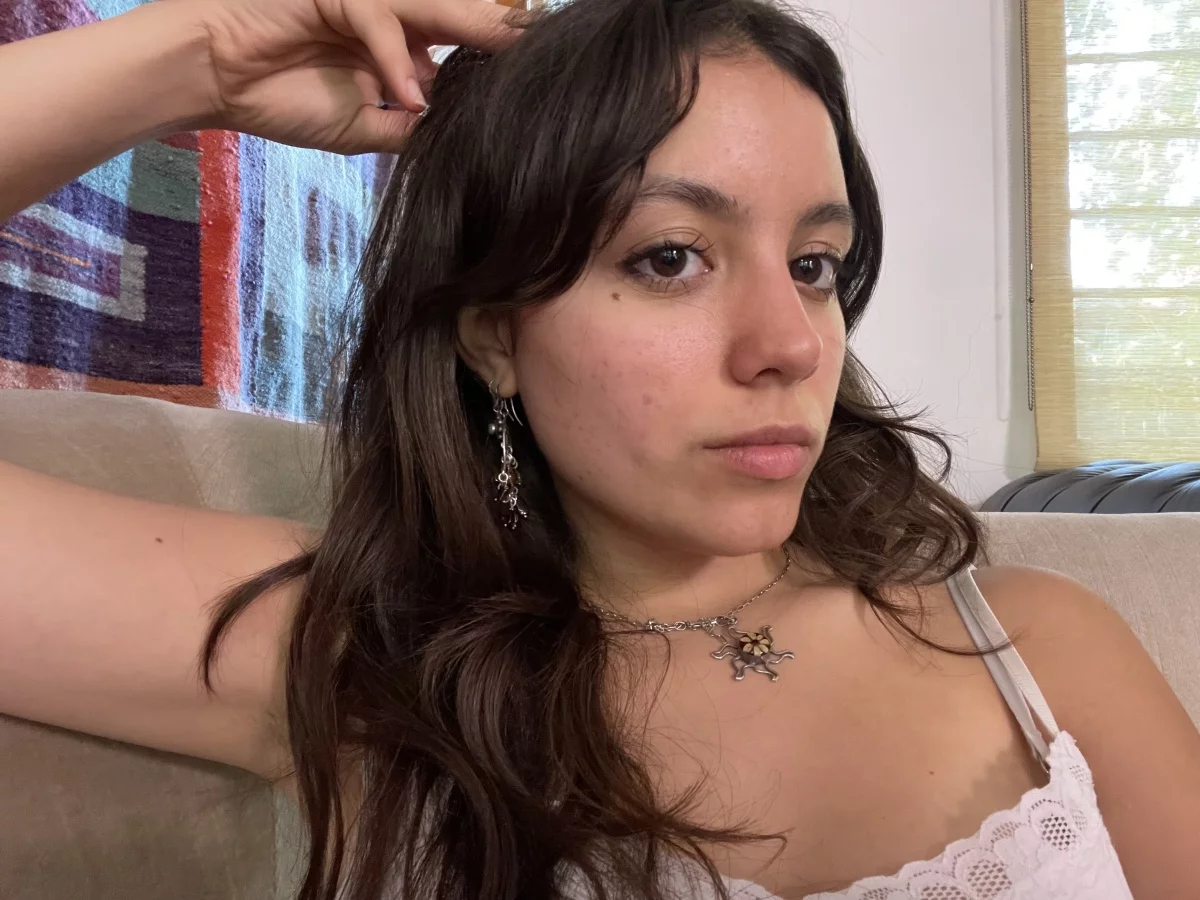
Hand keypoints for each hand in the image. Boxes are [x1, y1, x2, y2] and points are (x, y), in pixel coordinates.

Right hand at [186, 0, 519, 153]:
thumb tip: (457, 138)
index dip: (496, 60)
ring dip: (468, 32)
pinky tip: (406, 97)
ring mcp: (364, 1)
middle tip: (547, 53)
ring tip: (505, 57)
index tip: (539, 83)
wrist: (217, 82)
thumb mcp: (366, 128)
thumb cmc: (283, 99)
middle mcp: (393, 20)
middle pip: (459, 21)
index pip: (461, 48)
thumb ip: (411, 128)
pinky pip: (377, 20)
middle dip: (501, 37)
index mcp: (404, 47)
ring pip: (429, 8)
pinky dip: (393, 60)